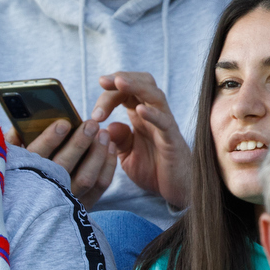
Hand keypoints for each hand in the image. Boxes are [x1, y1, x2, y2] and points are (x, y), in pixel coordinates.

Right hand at [4, 118, 117, 208]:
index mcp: (25, 177)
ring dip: (97, 153)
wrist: (34, 216)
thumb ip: (13, 145)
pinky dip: (107, 165)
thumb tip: (19, 128)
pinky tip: (109, 147)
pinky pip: (100, 186)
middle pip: (65, 166)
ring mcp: (66, 202)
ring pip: (87, 178)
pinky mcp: (83, 206)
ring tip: (103, 133)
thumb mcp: (10, 163)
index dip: (50, 139)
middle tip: (91, 124)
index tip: (64, 123)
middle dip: (79, 143)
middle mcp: (46, 192)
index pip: (37, 157)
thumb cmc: (22, 178)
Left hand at [92, 72, 191, 209]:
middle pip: (141, 83)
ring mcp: (165, 124)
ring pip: (154, 95)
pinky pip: (164, 121)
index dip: (108, 94)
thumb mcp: (127, 155)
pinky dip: (152, 114)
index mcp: (141, 115)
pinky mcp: (173, 139)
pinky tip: (139, 110)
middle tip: (102, 81)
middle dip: (121, 79)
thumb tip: (105, 127)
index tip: (94, 109)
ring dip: (135, 86)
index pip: (125, 93)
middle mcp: (154, 114)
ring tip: (118, 82)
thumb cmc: (154, 170)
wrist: (176, 190)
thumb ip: (116, 140)